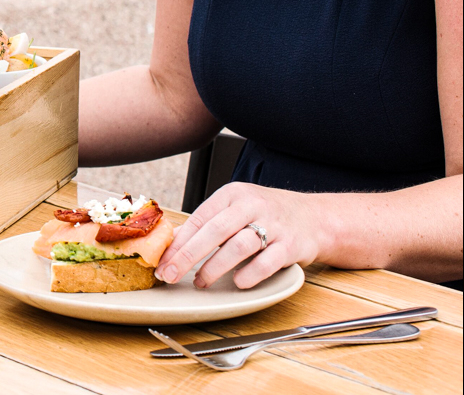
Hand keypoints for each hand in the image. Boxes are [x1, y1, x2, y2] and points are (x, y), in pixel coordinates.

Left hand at [156, 181, 328, 288]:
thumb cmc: (267, 215)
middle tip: (170, 275)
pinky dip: (249, 274)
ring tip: (201, 281)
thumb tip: (174, 245)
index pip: (198, 218)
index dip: (178, 242)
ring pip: (238, 246)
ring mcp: (274, 224)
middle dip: (188, 256)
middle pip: (214, 231)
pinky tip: (237, 282)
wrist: (316, 218)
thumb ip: (210, 223)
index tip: (161, 262)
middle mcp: (252, 205)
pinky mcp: (292, 245)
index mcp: (232, 194)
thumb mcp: (237, 209)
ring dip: (214, 267)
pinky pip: (266, 262)